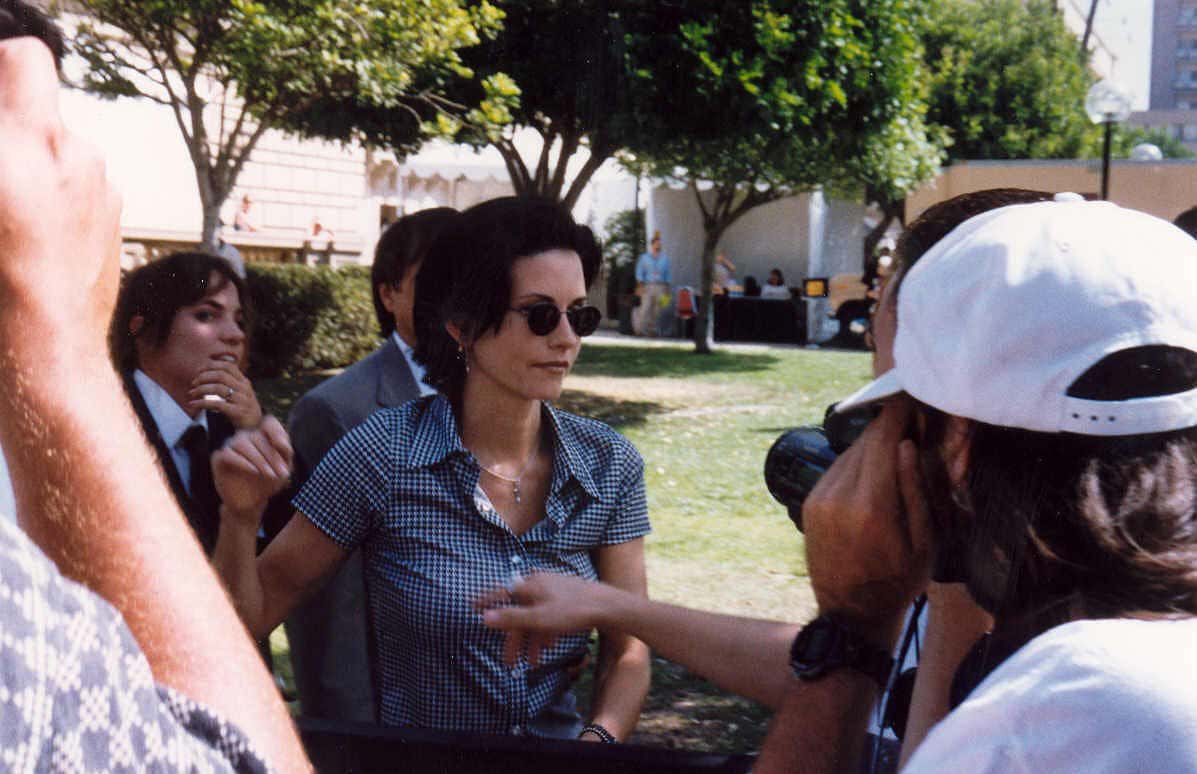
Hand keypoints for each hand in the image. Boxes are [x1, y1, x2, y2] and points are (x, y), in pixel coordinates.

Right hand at [0, 39, 120, 349]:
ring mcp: (102, 187)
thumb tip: (7, 132)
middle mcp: (75, 157)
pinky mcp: (115, 216)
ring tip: (9, 207)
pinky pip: (79, 182)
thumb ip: (0, 144)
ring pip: (61, 145)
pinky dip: (55, 190)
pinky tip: (33, 230)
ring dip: (33, 158)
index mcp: (29, 144)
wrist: (46, 349)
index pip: (26, 60)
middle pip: (40, 102)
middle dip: (11, 121)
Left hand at [188, 360, 262, 427]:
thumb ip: (228, 382)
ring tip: (191, 393)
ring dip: (201, 389)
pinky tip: (193, 404)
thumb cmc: (242, 408)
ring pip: (218, 388)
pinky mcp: (238, 412)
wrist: (256, 427)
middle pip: (221, 375)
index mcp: (244, 381)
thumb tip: (206, 373)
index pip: (228, 366)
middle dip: (203, 377)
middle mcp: (244, 389)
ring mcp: (242, 400)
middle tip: (193, 383)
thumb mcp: (240, 392)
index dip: (211, 366)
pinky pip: (217, 404)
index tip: (199, 371)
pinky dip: (202, 403)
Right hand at [212, 416, 291, 525]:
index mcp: (262, 436)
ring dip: (259, 459)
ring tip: (269, 474)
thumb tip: (282, 443)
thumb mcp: (284, 468)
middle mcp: (245, 437)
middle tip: (281, 473)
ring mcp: (230, 446)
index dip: (277, 432)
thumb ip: (285, 452)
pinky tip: (254, 471)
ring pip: (241, 442)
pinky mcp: (218, 458)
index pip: (269, 423)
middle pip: (257, 436)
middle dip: (272, 455)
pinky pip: (227, 453)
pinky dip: (243, 462)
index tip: (286, 449)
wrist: (252, 503)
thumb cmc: (269, 482)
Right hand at [475, 572, 604, 666]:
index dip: (485, 601)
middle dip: (514, 639)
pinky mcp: (566, 597)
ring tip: (533, 663)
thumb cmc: (572, 611)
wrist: (608, 606)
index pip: (501, 593)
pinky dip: (545, 632)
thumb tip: (484, 617)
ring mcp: (553, 590)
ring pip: (535, 616)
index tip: (471, 606)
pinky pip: (548, 616)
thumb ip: (511, 618)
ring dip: (531, 640)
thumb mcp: (539, 618)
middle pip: (519, 611)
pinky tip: (549, 647)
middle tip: (509, 663)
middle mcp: (538, 583)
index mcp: (529, 585)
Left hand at [801, 397, 931, 645]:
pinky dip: (857, 462)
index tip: (910, 394)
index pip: (882, 440)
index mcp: (871, 505)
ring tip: (896, 442)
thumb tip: (906, 444)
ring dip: (872, 444)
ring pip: (849, 453)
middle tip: (911, 415)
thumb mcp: (923, 541)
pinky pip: (837, 469)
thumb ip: (914, 490)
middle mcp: (839, 496)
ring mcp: (820, 498)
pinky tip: (875, 471)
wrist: (851, 613)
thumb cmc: (899, 580)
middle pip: (865, 442)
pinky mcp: (811, 502)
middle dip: (888, 426)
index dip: (897, 412)